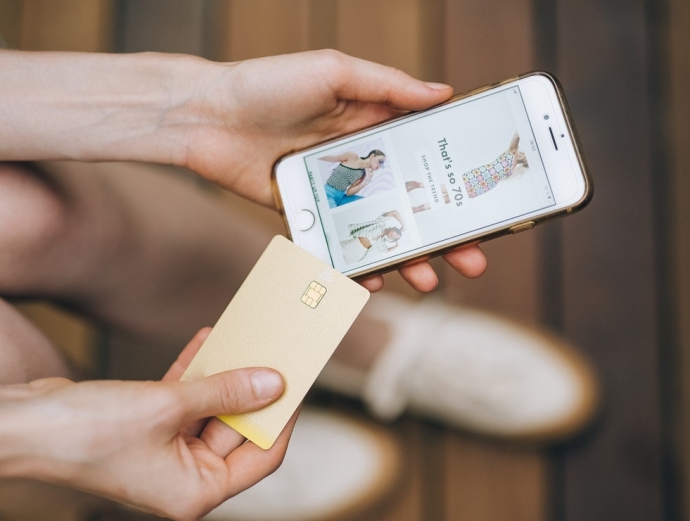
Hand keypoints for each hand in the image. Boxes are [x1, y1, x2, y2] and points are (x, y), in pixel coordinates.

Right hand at [0, 329, 291, 520]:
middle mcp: (184, 478)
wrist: (19, 425)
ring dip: (225, 375)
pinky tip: (209, 341)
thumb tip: (272, 383)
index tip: (299, 382)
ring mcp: (165, 453)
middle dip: (254, 389)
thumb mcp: (168, 407)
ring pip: (211, 411)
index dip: (283, 418)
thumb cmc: (87, 432)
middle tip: (276, 351)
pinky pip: (185, 400)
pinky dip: (195, 373)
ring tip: (247, 337)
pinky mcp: (147, 428)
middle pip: (237, 431)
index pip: (261, 456)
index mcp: (196, 492)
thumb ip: (224, 393)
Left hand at [179, 50, 486, 290]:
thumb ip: (387, 85)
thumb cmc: (266, 82)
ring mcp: (333, 191)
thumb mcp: (334, 71)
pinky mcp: (305, 213)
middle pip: (411, 203)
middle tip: (472, 260)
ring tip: (428, 280)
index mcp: (373, 123)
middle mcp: (359, 160)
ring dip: (406, 257)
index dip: (456, 181)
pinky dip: (355, 264)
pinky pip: (338, 244)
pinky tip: (373, 281)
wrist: (203, 116)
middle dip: (444, 234)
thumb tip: (444, 93)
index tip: (486, 204)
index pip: (426, 157)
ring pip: (379, 230)